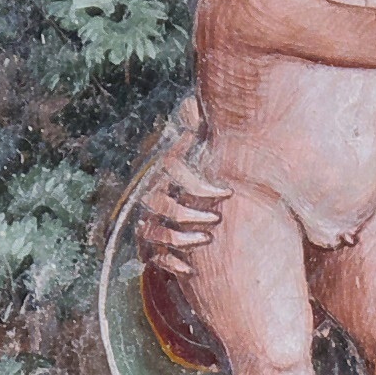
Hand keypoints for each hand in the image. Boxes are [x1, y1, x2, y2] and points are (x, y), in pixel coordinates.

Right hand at [130, 101, 227, 270]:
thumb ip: (198, 131)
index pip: (173, 171)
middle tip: (216, 219)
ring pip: (154, 232)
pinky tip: (190, 270)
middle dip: (190, 213)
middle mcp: (151, 195)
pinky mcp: (149, 247)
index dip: (200, 184)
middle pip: (162, 205)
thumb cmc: (200, 176)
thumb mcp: (202, 151)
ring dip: (180, 238)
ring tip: (206, 240)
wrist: (181, 205)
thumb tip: (197, 104)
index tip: (228, 193)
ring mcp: (147, 222)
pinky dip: (170, 264)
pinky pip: (153, 258)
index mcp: (165, 171)